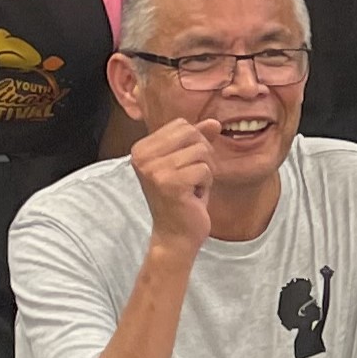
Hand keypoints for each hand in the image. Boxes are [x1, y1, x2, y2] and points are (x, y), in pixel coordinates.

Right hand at [127, 120, 213, 253]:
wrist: (175, 236)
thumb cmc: (182, 199)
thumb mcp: (188, 163)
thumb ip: (198, 140)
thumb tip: (215, 122)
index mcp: (141, 148)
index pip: (182, 125)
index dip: (195, 143)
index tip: (187, 167)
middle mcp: (142, 157)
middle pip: (192, 133)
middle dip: (203, 155)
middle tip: (193, 178)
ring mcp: (154, 170)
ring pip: (201, 151)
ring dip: (205, 171)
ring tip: (192, 188)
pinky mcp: (170, 183)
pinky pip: (205, 170)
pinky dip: (206, 184)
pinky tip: (193, 197)